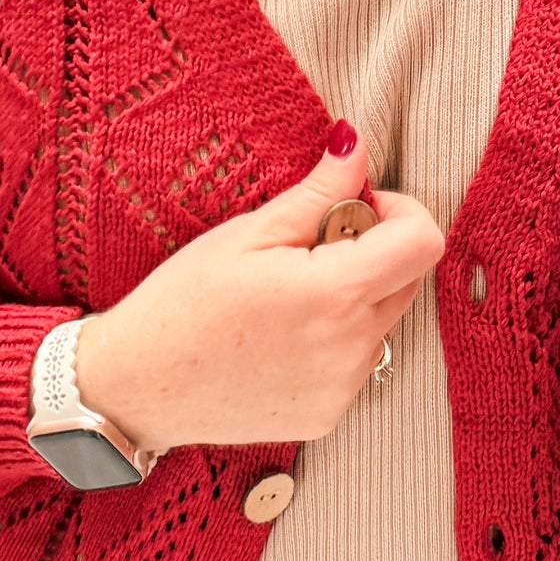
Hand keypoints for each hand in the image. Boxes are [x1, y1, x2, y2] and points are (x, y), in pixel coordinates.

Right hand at [73, 123, 443, 455]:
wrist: (136, 388)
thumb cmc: (180, 304)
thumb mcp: (247, 234)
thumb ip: (318, 193)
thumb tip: (357, 146)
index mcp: (334, 294)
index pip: (423, 242)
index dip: (399, 211)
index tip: (356, 207)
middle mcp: (351, 348)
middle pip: (407, 280)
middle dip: (373, 251)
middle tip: (308, 247)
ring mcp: (342, 388)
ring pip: (382, 322)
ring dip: (352, 297)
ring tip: (285, 298)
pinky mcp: (328, 415)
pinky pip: (356, 362)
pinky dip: (333, 340)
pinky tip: (278, 338)